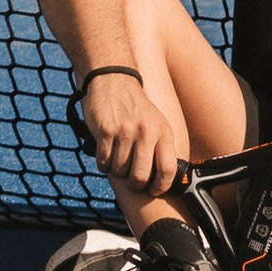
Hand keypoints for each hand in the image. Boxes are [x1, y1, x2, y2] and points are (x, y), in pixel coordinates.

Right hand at [76, 70, 183, 194]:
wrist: (114, 80)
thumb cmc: (137, 109)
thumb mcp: (157, 124)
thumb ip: (162, 149)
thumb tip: (166, 181)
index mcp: (163, 132)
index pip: (168, 169)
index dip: (161, 186)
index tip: (153, 190)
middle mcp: (146, 132)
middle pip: (140, 176)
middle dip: (134, 184)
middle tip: (130, 179)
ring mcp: (125, 131)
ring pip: (119, 172)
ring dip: (116, 171)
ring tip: (117, 158)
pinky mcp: (105, 130)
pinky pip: (103, 163)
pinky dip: (103, 164)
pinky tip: (106, 152)